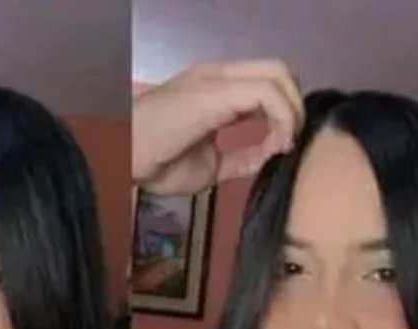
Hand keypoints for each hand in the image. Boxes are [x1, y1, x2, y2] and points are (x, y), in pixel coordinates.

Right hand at [133, 60, 303, 194]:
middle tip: (289, 144)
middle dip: (295, 107)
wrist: (122, 157)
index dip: (285, 113)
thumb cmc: (154, 163)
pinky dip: (283, 118)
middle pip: (279, 72)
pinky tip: (276, 144)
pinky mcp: (218, 90)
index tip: (282, 149)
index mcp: (216, 91)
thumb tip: (269, 157)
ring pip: (279, 74)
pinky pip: (268, 93)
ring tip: (285, 145)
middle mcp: (220, 76)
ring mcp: (218, 79)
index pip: (266, 85)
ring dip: (292, 112)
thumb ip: (240, 158)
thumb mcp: (210, 166)